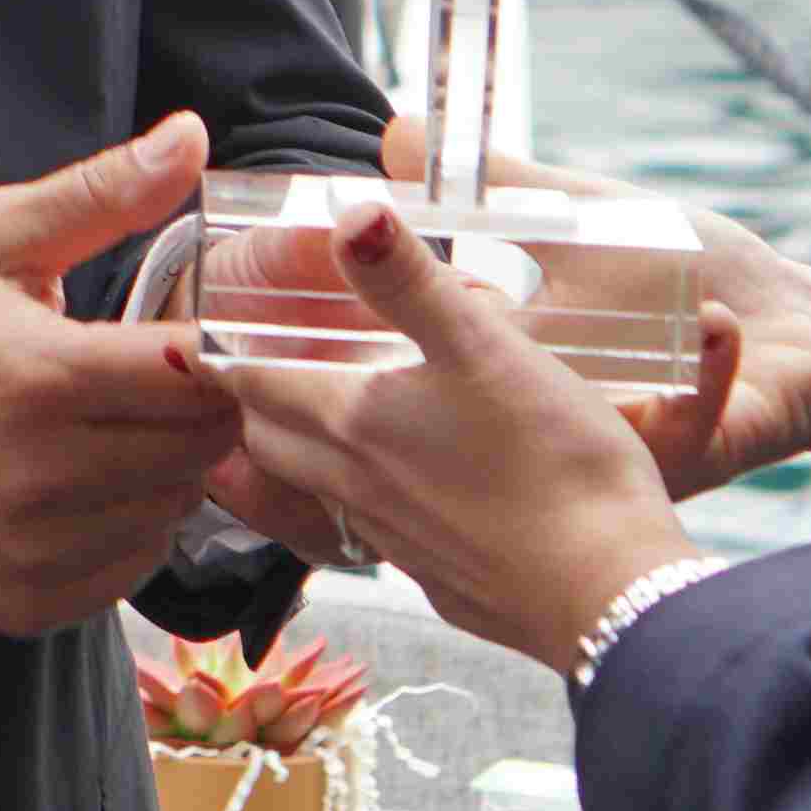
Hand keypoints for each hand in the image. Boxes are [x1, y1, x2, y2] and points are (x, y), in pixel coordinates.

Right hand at [0, 115, 247, 637]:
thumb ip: (99, 193)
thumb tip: (189, 137)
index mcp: (42, 377)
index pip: (195, 376)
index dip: (216, 353)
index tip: (200, 339)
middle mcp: (42, 474)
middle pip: (197, 448)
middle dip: (197, 410)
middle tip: (160, 383)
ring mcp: (34, 546)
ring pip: (172, 512)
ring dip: (166, 472)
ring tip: (117, 433)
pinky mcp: (28, 599)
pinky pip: (130, 569)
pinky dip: (128, 530)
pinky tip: (90, 489)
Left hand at [213, 197, 702, 672]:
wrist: (608, 593)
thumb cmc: (553, 465)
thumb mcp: (485, 347)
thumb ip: (411, 282)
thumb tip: (348, 217)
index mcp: (354, 425)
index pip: (254, 384)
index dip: (222, 356)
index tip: (202, 336)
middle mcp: (358, 488)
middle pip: (271, 440)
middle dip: (252, 402)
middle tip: (252, 367)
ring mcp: (397, 541)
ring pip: (315, 489)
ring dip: (300, 451)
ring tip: (316, 417)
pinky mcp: (440, 577)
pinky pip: (370, 533)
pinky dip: (359, 500)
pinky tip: (402, 487)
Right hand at [302, 115, 810, 493]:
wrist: (810, 335)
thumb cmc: (698, 279)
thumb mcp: (581, 215)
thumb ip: (493, 181)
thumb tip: (392, 135)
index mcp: (508, 362)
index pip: (422, 352)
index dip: (373, 326)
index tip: (333, 290)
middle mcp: (547, 419)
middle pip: (474, 411)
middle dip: (460, 359)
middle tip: (463, 300)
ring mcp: (614, 444)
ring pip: (570, 439)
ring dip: (586, 383)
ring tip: (601, 318)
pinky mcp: (687, 456)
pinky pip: (685, 431)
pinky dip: (708, 371)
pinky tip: (719, 326)